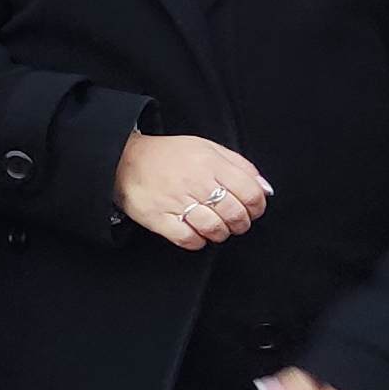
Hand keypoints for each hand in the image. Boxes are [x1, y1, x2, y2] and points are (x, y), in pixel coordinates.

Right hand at [115, 133, 270, 249]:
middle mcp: (195, 181)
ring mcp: (175, 201)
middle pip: (235, 214)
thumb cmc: (168, 156)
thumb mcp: (206, 148)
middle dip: (240, 223)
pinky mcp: (157, 217)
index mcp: (210, 163)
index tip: (252, 210)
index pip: (251, 192)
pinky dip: (197, 241)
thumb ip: (239, 165)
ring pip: (214, 229)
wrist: (123, 159)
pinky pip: (188, 239)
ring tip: (215, 228)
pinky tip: (195, 233)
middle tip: (234, 222)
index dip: (257, 206)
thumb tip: (265, 189)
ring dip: (220, 233)